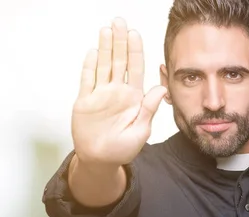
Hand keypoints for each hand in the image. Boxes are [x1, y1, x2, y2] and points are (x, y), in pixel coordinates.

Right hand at [71, 17, 166, 167]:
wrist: (101, 160)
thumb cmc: (123, 149)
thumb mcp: (141, 131)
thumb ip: (149, 109)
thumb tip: (161, 89)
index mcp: (134, 98)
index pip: (136, 69)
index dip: (135, 52)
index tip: (136, 35)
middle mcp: (118, 92)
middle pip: (119, 61)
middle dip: (120, 42)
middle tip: (120, 22)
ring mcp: (101, 95)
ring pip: (103, 65)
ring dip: (105, 47)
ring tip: (107, 29)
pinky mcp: (85, 101)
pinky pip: (87, 79)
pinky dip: (90, 66)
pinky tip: (93, 51)